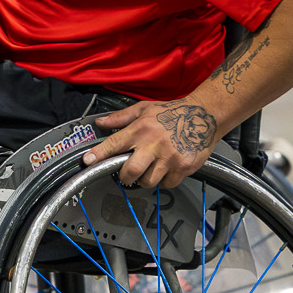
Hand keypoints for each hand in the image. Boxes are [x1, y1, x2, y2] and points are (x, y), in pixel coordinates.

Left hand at [84, 99, 218, 188]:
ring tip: (152, 167)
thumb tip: (100, 122)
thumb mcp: (144, 109)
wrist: (205, 115)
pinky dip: (165, 180)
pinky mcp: (184, 167)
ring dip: (147, 179)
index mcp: (141, 128)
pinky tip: (167, 168)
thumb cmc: (172, 112)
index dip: (99, 154)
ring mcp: (170, 157)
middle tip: (128, 174)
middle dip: (125, 177)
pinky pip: (168, 184)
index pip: (114, 144)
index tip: (87, 162)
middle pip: (131, 171)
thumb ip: (121, 117)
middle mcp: (154, 144)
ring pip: (149, 182)